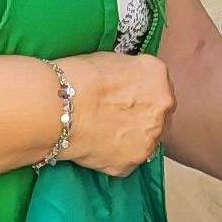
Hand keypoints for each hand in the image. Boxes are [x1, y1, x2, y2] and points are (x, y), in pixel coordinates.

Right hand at [52, 52, 174, 173]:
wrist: (58, 108)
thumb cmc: (76, 79)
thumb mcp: (111, 59)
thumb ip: (130, 73)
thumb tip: (128, 82)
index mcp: (157, 74)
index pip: (160, 87)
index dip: (142, 95)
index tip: (128, 99)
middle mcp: (162, 106)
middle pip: (160, 115)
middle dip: (143, 117)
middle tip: (116, 117)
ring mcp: (150, 137)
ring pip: (147, 140)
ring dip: (132, 138)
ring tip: (104, 133)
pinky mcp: (133, 162)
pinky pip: (128, 160)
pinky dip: (116, 156)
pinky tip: (98, 146)